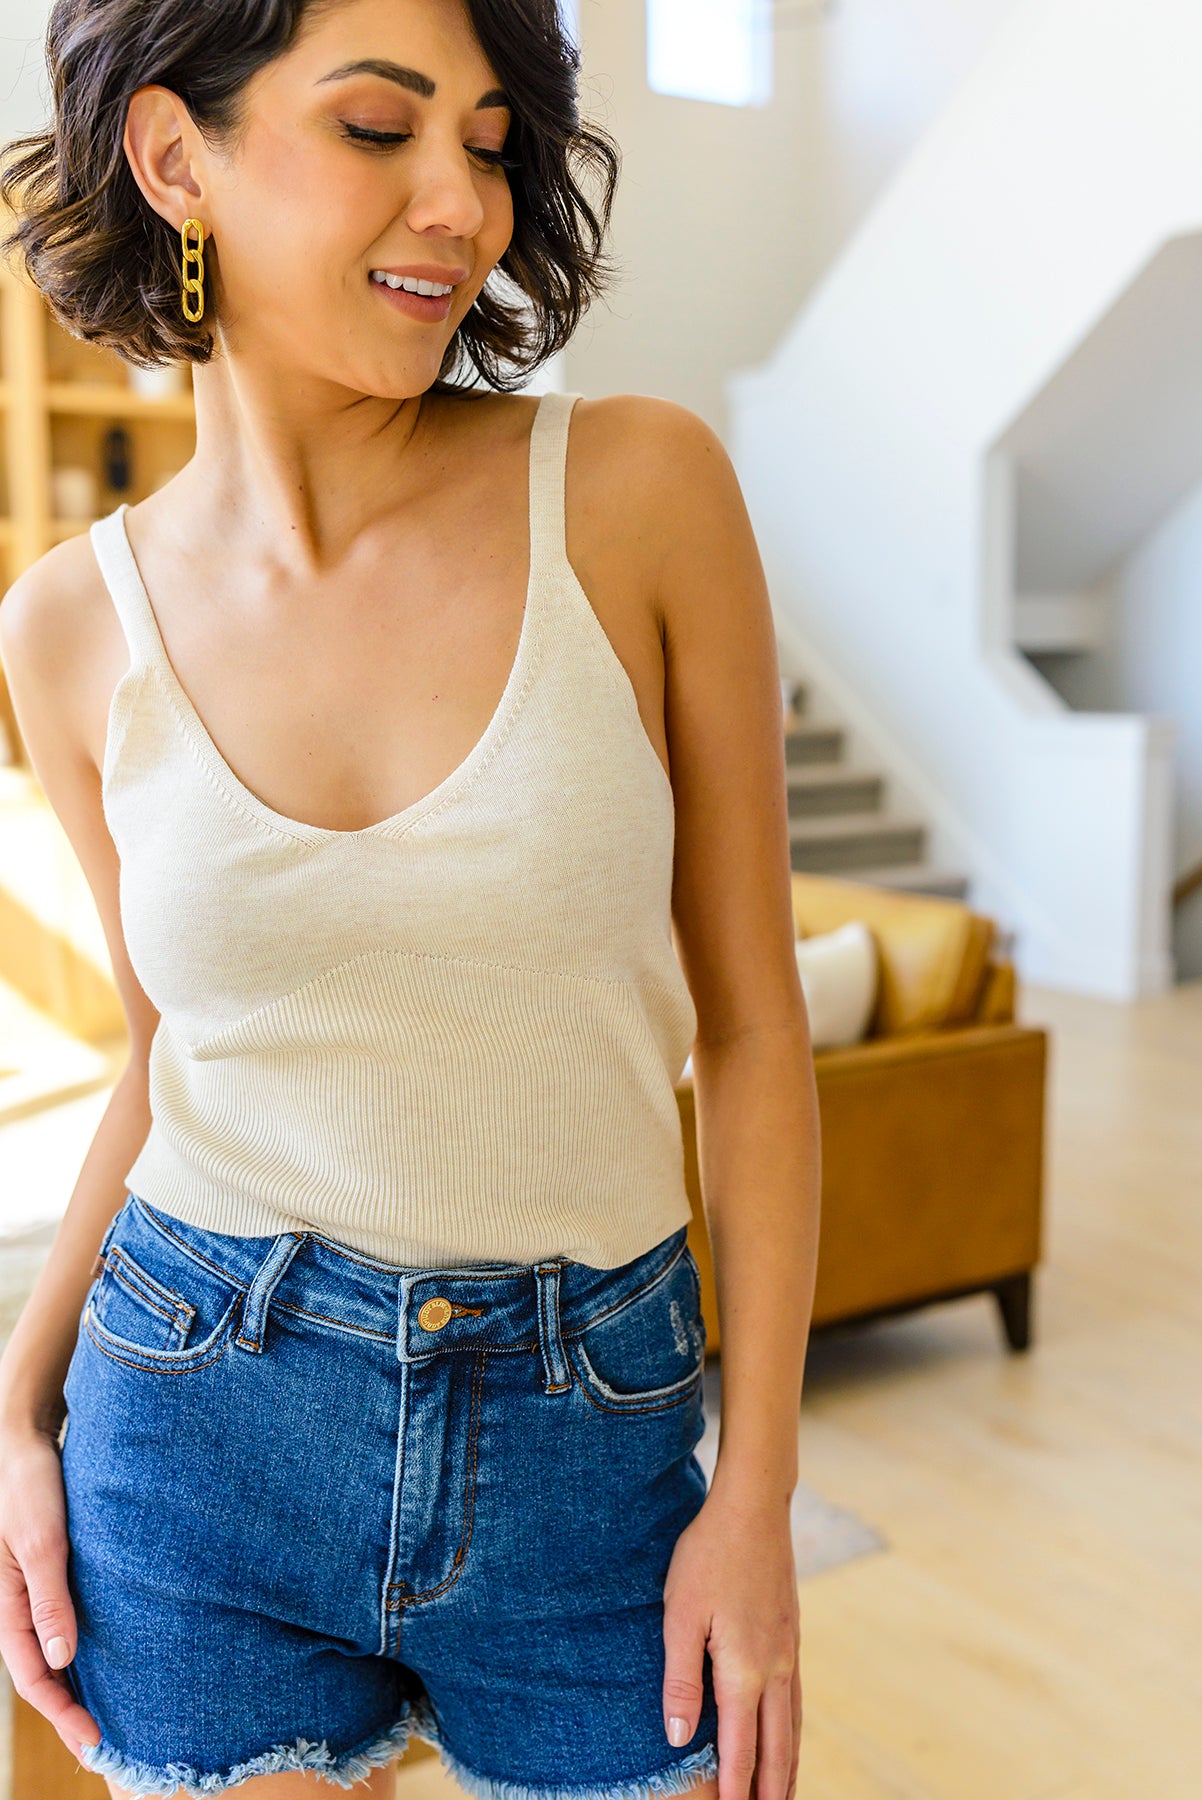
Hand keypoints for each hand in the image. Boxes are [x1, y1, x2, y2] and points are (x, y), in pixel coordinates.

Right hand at [0, 1422, 101, 1761]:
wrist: (29, 1440)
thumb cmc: (32, 1487)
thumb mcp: (42, 1543)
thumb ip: (48, 1599)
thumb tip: (58, 1659)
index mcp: (6, 1606)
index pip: (32, 1678)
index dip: (62, 1714)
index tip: (94, 1742)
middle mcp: (18, 1606)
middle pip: (41, 1674)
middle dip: (69, 1712)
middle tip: (105, 1747)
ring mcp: (34, 1591)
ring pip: (52, 1652)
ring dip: (77, 1684)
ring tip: (111, 1714)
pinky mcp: (53, 1573)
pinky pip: (63, 1624)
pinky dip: (82, 1650)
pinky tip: (108, 1658)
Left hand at [662, 1487, 801, 1799]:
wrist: (754, 1507)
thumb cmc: (708, 1556)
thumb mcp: (680, 1614)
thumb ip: (679, 1680)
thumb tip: (678, 1737)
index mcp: (743, 1670)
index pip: (741, 1750)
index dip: (736, 1791)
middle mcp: (774, 1668)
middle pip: (778, 1748)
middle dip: (773, 1791)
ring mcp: (788, 1651)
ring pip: (792, 1726)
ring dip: (789, 1767)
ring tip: (784, 1795)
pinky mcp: (791, 1634)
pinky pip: (796, 1698)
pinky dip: (793, 1731)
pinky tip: (788, 1734)